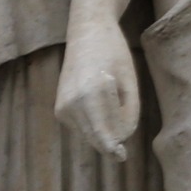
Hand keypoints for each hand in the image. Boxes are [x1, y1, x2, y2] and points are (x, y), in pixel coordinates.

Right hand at [56, 23, 141, 155]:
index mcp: (92, 94)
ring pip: (90, 134)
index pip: (104, 132)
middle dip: (113, 138)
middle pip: (97, 137)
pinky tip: (99, 99)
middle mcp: (72, 103)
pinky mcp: (59, 110)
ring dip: (105, 128)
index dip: (114, 147)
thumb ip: (129, 112)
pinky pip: (83, 127)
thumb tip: (121, 138)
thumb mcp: (130, 81)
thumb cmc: (115, 54)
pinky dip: (95, 122)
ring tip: (111, 96)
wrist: (87, 33)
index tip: (122, 157)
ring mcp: (62, 108)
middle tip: (123, 135)